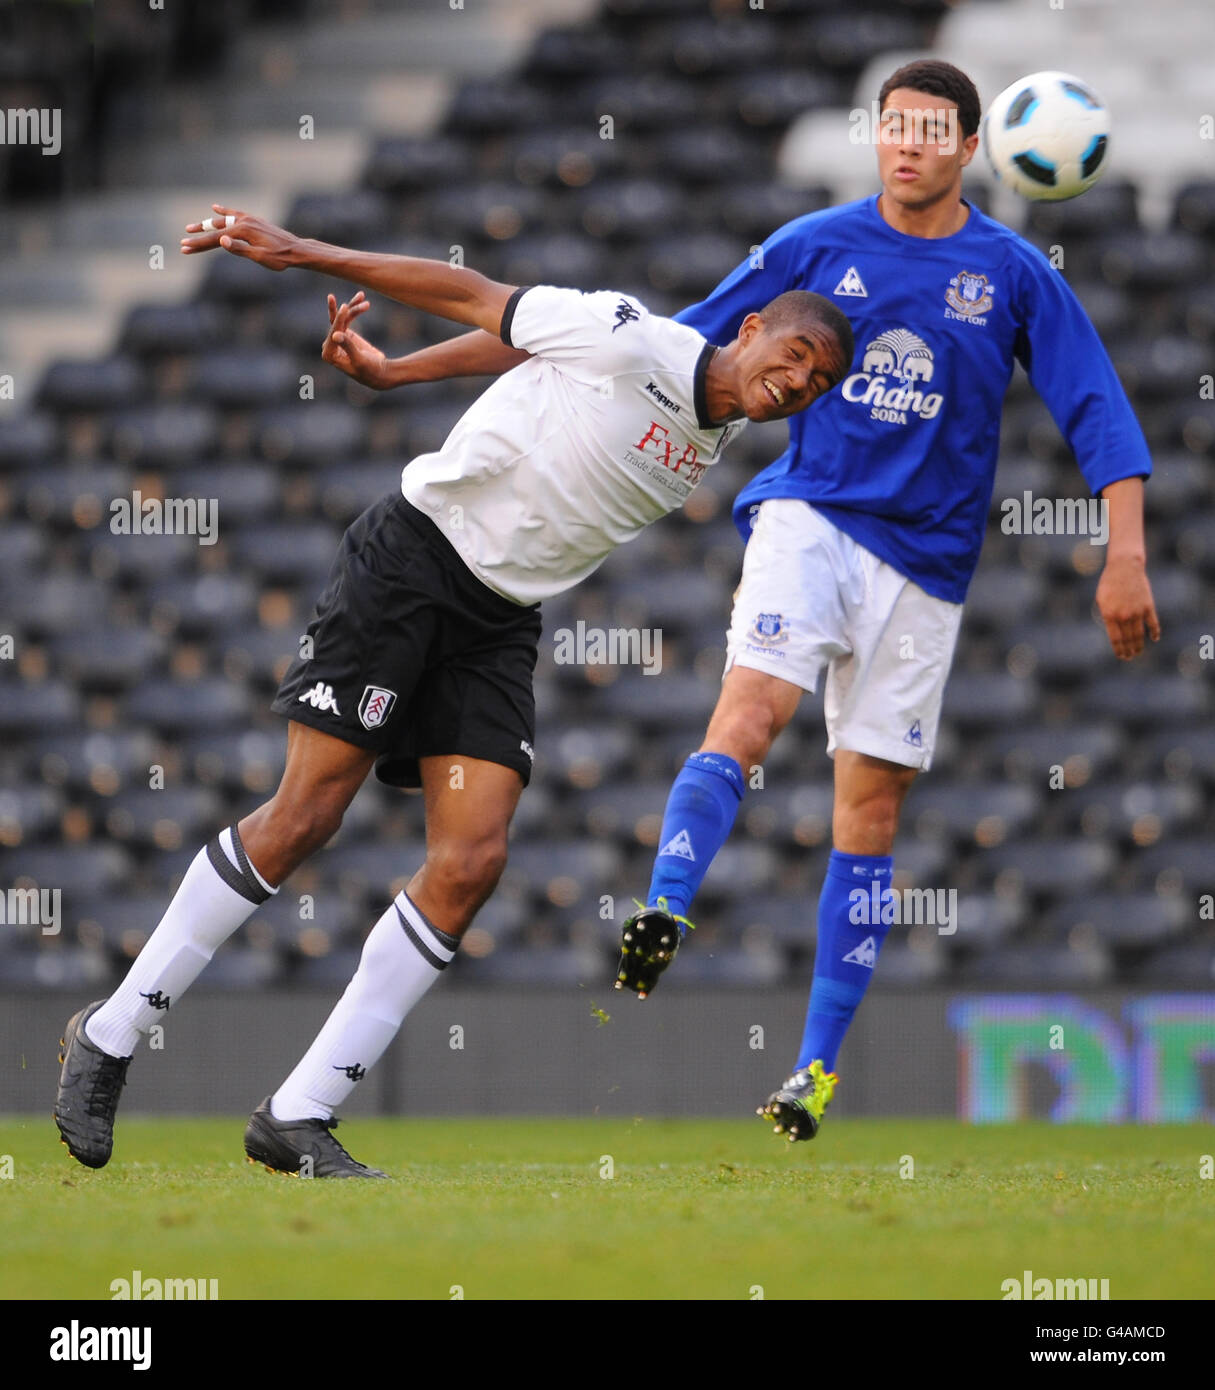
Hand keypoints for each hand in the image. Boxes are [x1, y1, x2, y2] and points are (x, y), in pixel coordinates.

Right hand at [180, 203, 300, 270]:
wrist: (296, 250)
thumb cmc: (279, 257)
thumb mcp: (259, 257)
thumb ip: (239, 249)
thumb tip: (221, 240)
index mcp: (242, 232)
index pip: (215, 239)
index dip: (199, 244)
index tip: (184, 248)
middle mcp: (244, 222)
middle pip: (216, 230)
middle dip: (199, 237)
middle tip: (183, 243)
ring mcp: (249, 219)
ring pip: (223, 222)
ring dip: (207, 225)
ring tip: (192, 228)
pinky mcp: (254, 221)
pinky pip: (235, 214)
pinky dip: (224, 212)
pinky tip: (215, 208)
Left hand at [321, 292, 391, 388]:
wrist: (380, 374)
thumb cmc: (369, 371)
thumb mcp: (360, 360)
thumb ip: (348, 347)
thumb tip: (335, 335)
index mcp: (329, 354)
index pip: (333, 332)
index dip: (339, 319)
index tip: (345, 307)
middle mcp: (330, 345)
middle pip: (336, 322)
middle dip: (347, 310)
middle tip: (357, 297)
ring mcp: (337, 338)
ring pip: (343, 318)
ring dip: (353, 307)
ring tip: (362, 296)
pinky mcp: (346, 333)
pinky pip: (348, 318)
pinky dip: (354, 309)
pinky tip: (361, 298)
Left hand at [1096, 554, 1159, 659]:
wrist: (1125, 567)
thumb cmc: (1109, 582)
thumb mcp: (1101, 599)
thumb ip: (1105, 614)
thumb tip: (1110, 628)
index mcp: (1109, 615)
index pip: (1115, 639)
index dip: (1118, 650)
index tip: (1121, 656)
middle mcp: (1124, 616)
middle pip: (1128, 639)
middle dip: (1128, 651)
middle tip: (1129, 657)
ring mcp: (1137, 612)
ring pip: (1139, 634)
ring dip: (1139, 646)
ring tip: (1138, 653)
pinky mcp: (1148, 606)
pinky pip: (1152, 623)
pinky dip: (1154, 632)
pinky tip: (1154, 639)